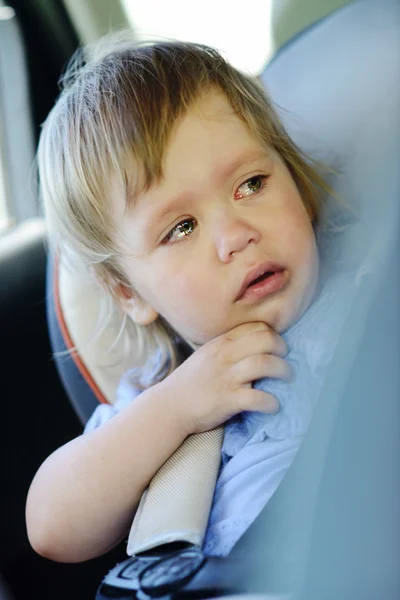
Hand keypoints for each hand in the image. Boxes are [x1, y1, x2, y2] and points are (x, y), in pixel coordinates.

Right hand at [159, 322, 292, 434]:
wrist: (169, 406)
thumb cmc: (191, 381)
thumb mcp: (207, 355)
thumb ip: (228, 347)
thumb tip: (257, 345)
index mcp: (220, 343)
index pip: (255, 327)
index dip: (272, 334)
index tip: (277, 345)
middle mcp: (224, 356)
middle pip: (264, 340)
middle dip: (282, 348)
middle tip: (285, 358)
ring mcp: (226, 377)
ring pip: (265, 364)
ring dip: (283, 370)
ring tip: (288, 377)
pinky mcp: (227, 400)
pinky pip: (257, 398)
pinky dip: (271, 402)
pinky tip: (274, 405)